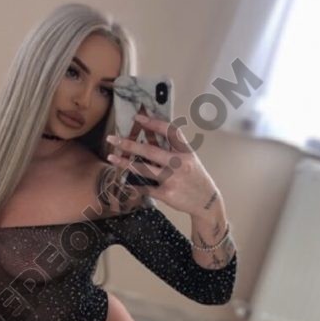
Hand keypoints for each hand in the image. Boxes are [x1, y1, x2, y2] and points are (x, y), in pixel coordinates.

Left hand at [106, 114, 222, 217]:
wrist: (207, 203)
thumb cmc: (194, 178)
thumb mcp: (189, 160)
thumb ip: (171, 149)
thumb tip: (149, 135)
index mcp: (186, 151)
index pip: (169, 131)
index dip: (153, 123)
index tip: (137, 117)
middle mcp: (180, 163)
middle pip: (150, 151)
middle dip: (128, 144)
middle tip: (112, 139)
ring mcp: (172, 179)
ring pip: (143, 169)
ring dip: (124, 163)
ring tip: (111, 158)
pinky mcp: (166, 194)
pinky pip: (145, 187)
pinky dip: (133, 184)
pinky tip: (124, 180)